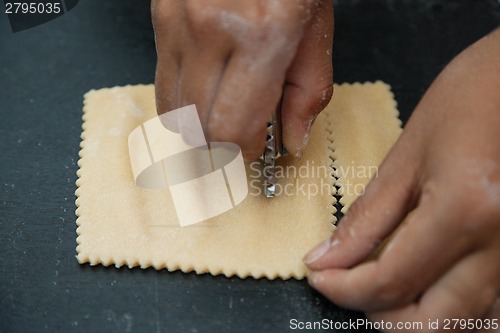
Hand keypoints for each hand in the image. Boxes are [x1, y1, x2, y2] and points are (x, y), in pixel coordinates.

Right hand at [151, 0, 333, 159]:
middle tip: (235, 141)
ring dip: (195, 126)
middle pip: (194, 127)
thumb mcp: (316, 27)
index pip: (231, 129)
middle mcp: (211, 30)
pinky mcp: (160, 16)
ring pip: (170, 109)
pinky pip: (162, 80)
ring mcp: (178, 21)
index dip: (242, 150)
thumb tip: (292, 140)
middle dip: (216, 146)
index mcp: (263, 37)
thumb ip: (308, 92)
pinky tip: (204, 90)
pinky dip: (182, 98)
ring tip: (218, 118)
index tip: (254, 148)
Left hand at [305, 29, 499, 331]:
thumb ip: (367, 216)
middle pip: (433, 321)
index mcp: (465, 209)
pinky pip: (491, 304)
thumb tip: (328, 257)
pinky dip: (452, 307)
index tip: (319, 276)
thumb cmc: (473, 96)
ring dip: (416, 316)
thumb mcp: (408, 154)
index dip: (344, 288)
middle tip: (348, 287)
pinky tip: (428, 287)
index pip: (391, 280)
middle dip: (379, 315)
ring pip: (467, 322)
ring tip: (382, 288)